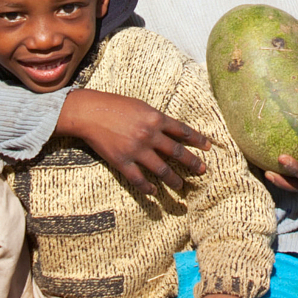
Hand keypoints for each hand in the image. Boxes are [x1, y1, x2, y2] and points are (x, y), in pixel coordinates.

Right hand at [55, 88, 209, 194]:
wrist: (89, 112)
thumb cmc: (114, 105)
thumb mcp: (140, 106)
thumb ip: (156, 118)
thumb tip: (171, 129)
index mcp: (155, 118)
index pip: (183, 131)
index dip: (197, 140)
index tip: (208, 147)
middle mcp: (149, 135)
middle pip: (177, 152)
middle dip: (192, 163)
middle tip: (202, 171)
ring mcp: (136, 150)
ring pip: (162, 170)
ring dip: (173, 180)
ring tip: (180, 186)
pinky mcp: (122, 162)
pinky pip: (139, 179)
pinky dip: (148, 188)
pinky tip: (154, 192)